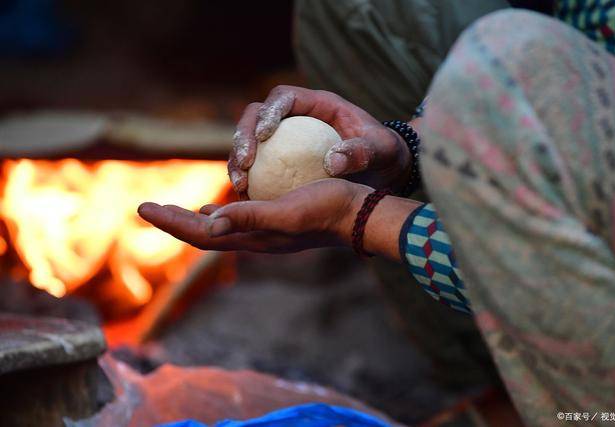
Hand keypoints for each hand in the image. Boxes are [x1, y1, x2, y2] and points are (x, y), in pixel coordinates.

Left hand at [137, 179, 369, 252]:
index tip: (143, 208)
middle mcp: (254, 239)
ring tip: (173, 212)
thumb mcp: (288, 210)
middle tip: (146, 208)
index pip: (200, 234)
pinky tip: (217, 209)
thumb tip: (210, 223)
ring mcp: (265, 233)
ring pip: (219, 229)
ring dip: (192, 221)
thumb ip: (251, 217)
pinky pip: (237, 222)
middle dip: (173, 221)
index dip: (171, 222)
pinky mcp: (276, 222)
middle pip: (203, 233)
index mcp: (253, 237)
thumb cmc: (327, 208)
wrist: (358, 214)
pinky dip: (218, 216)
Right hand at [229, 85, 410, 195]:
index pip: (284, 96)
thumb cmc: (385, 153)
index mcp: (319, 104)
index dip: (269, 111)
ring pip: (250, 140)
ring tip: (240, 186)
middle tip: (245, 164)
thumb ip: (362, 152)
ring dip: (239, 160)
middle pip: (256, 115)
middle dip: (244, 135)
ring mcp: (286, 138)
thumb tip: (332, 162)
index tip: (264, 135)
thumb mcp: (382, 151)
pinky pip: (258, 166)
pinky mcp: (281, 159)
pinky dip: (249, 179)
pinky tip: (247, 199)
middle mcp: (297, 117)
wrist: (384, 168)